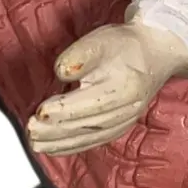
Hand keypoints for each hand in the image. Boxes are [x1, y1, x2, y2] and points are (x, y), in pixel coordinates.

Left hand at [27, 20, 187, 155]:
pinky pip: (96, 141)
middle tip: (31, 130)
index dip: (62, 111)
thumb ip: (77, 56)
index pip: (88, 104)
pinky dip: (73, 146)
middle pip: (87, 124)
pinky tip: (55, 147)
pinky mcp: (122, 125)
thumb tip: (61, 74)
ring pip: (90, 137)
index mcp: (123, 86)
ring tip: (37, 143)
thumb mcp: (99, 40)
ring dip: (61, 143)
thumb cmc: (127, 45)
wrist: (156, 53)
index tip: (39, 112)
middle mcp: (127, 108)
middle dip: (56, 130)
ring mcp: (126, 120)